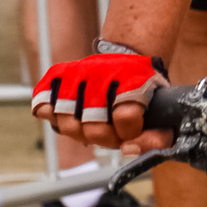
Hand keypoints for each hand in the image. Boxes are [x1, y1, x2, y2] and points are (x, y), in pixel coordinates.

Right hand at [31, 50, 173, 154]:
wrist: (128, 56)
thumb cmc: (143, 90)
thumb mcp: (163, 108)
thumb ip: (157, 137)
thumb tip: (129, 150)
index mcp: (133, 79)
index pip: (124, 117)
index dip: (127, 132)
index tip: (131, 130)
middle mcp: (104, 73)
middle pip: (94, 128)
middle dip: (105, 139)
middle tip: (112, 132)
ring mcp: (79, 72)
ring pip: (67, 122)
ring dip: (80, 131)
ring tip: (91, 124)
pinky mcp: (60, 74)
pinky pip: (44, 101)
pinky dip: (49, 112)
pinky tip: (63, 113)